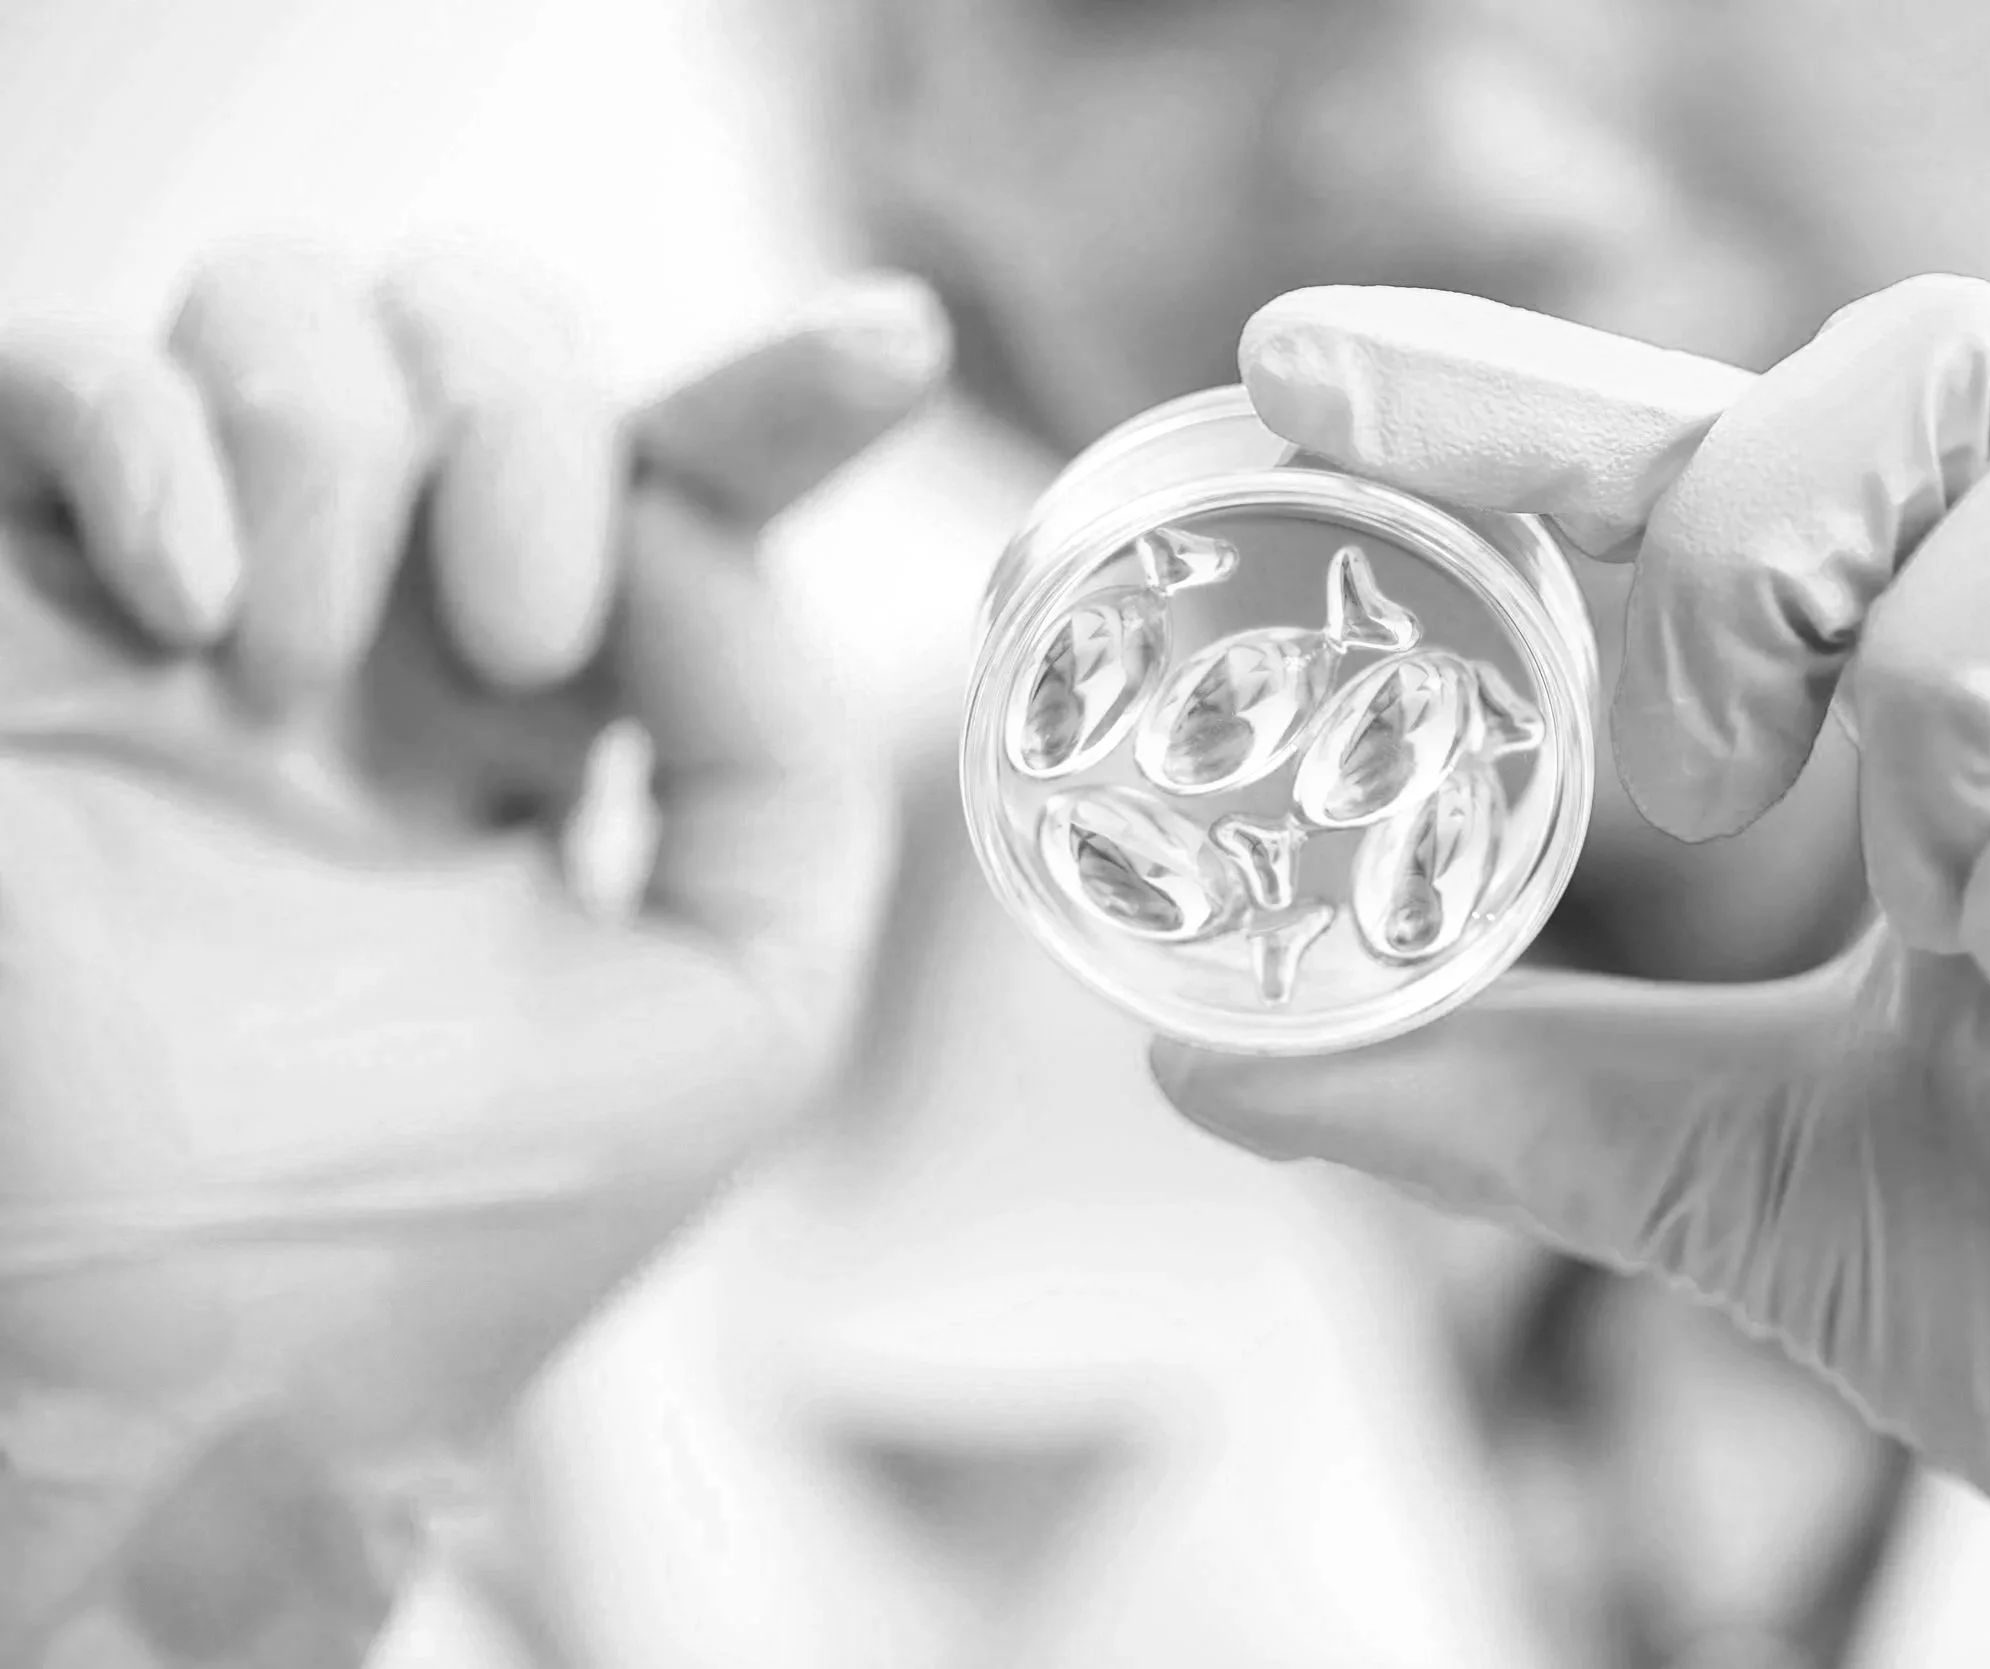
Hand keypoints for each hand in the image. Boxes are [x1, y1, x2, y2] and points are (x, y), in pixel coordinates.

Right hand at [0, 245, 946, 1662]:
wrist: (179, 1360)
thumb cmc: (455, 1224)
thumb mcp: (740, 1008)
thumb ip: (788, 765)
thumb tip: (696, 536)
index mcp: (536, 727)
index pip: (676, 491)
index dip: (785, 396)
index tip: (894, 349)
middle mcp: (369, 645)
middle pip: (486, 346)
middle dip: (535, 418)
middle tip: (530, 633)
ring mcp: (181, 611)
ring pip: (287, 310)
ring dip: (346, 447)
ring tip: (305, 672)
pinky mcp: (8, 617)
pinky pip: (52, 369)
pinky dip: (145, 435)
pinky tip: (197, 612)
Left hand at [1155, 277, 1989, 1668]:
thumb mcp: (1739, 1176)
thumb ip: (1498, 1094)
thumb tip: (1211, 1058)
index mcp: (1925, 710)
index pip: (1708, 465)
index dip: (1507, 393)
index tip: (1299, 372)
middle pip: (1927, 358)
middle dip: (1758, 526)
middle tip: (1701, 764)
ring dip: (1952, 677)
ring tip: (1942, 912)